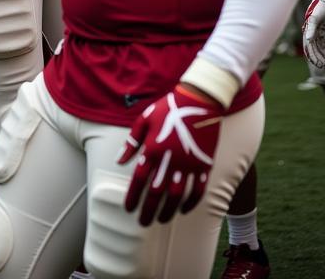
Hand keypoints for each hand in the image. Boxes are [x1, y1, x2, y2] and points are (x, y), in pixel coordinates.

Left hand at [119, 85, 222, 225]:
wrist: (198, 101)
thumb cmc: (168, 108)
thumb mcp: (145, 118)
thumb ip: (132, 141)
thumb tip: (120, 161)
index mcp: (153, 148)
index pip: (139, 180)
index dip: (133, 196)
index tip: (128, 209)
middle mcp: (169, 159)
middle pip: (156, 192)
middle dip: (148, 210)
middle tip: (143, 223)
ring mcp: (188, 163)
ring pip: (176, 195)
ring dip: (168, 211)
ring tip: (161, 220)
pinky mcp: (204, 164)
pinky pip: (198, 190)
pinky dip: (191, 203)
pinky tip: (183, 210)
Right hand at [302, 0, 324, 67]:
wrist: (324, 0)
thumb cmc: (318, 8)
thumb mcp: (315, 18)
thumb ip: (311, 28)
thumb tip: (308, 40)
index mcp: (307, 30)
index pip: (308, 46)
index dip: (312, 55)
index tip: (317, 63)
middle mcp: (310, 32)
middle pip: (312, 48)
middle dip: (316, 57)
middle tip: (322, 66)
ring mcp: (316, 32)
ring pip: (317, 46)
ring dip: (320, 54)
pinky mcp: (321, 30)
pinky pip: (322, 42)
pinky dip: (324, 49)